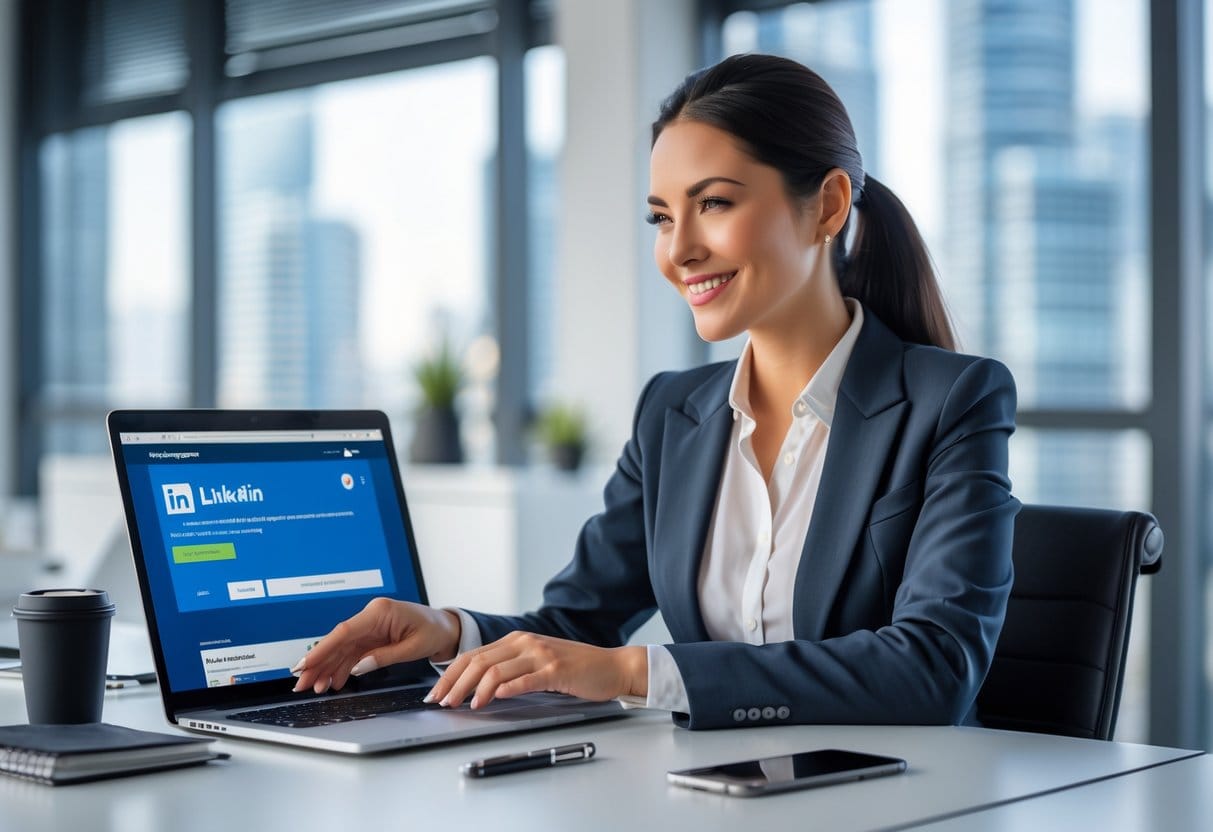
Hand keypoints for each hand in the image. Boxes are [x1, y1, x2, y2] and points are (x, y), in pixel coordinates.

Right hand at [291, 597, 460, 693]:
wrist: (445, 626)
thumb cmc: (433, 631)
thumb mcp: (413, 647)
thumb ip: (383, 657)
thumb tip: (356, 668)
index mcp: (380, 612)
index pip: (344, 632)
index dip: (322, 649)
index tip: (304, 664)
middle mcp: (371, 616)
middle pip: (338, 641)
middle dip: (318, 663)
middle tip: (301, 683)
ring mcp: (370, 626)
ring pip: (341, 649)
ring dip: (327, 668)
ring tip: (316, 688)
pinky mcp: (372, 636)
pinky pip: (352, 653)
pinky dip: (342, 668)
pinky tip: (333, 682)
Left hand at [426, 632, 647, 709]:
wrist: (611, 666)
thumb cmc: (574, 669)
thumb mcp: (537, 663)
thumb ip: (511, 669)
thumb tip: (477, 688)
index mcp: (517, 640)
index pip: (474, 655)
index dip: (450, 674)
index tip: (436, 692)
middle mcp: (526, 642)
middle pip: (479, 660)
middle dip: (455, 682)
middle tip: (442, 701)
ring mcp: (541, 654)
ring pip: (497, 669)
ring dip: (476, 689)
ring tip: (465, 705)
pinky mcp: (556, 670)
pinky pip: (526, 678)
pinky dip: (507, 688)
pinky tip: (494, 698)